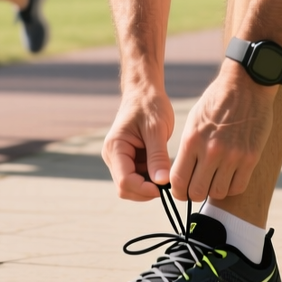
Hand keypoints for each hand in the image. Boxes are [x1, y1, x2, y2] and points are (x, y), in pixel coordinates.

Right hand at [102, 85, 175, 201]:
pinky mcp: (128, 160)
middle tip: (168, 181)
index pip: (125, 181)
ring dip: (149, 185)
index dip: (144, 189)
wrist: (144, 92)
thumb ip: (158, 157)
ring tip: (166, 170)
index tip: (165, 187)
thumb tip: (161, 183)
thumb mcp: (156, 129)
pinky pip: (138, 178)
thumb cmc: (149, 105)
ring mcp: (119, 159)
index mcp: (115, 147)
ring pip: (132, 186)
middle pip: (126, 188)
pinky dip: (151, 178)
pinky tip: (162, 167)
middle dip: (146, 190)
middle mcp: (113, 156)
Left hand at [171, 59, 275, 202]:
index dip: (177, 191)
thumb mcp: (194, 120)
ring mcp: (232, 156)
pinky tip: (228, 176)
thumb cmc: (216, 101)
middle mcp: (211, 151)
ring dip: (214, 190)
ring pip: (217, 193)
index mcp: (192, 140)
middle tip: (197, 187)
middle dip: (194, 193)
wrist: (246, 85)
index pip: (178, 180)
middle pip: (197, 192)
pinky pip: (238, 187)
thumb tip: (182, 174)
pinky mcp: (250, 158)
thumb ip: (188, 148)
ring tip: (214, 179)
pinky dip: (231, 187)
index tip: (180, 190)